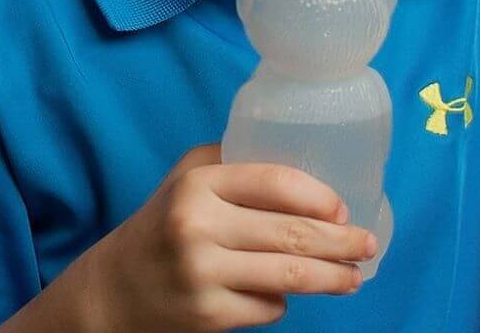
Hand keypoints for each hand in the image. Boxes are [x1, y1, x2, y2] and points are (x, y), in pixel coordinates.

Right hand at [84, 142, 377, 330]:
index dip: (319, 197)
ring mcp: (203, 276)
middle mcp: (199, 227)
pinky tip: (287, 293)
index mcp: (199, 184)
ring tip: (355, 277)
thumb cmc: (163, 225)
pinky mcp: (207, 318)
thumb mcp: (188, 178)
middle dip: (340, 242)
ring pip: (288, 276)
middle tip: (369, 245)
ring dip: (331, 278)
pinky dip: (283, 300)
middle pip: (292, 234)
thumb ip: (237, 162)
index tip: (343, 208)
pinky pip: (267, 306)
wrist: (109, 294)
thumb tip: (309, 167)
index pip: (276, 183)